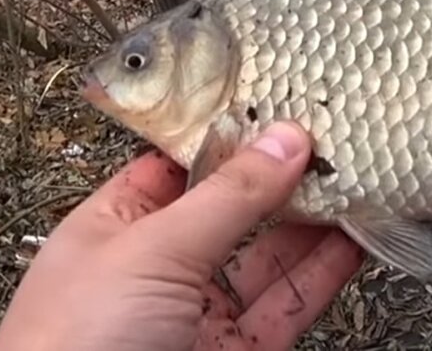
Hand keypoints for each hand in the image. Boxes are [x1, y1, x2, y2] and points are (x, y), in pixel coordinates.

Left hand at [0, 122, 363, 350]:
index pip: (180, 164)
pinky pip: (287, 304)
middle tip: (334, 135)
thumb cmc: (72, 347)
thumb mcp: (151, 249)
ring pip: (268, 256)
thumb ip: (227, 195)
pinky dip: (325, 272)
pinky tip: (355, 239)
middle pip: (232, 208)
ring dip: (314, 220)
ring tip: (359, 177)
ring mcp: (198, 315)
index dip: (230, 134)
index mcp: (114, 227)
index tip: (281, 103)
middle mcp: (157, 268)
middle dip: (282, 175)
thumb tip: (282, 140)